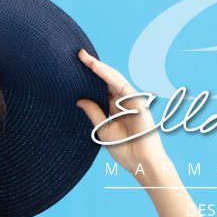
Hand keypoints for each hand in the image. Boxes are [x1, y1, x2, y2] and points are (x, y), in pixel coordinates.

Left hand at [75, 47, 167, 177]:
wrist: (140, 162)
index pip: (100, 88)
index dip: (89, 77)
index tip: (75, 65)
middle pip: (106, 79)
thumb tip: (79, 99)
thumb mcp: (102, 129)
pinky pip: (120, 83)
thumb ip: (94, 112)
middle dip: (92, 66)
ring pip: (112, 77)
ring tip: (83, 57)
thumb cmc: (124, 149)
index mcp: (114, 107)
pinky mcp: (136, 100)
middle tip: (77, 53)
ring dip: (98, 67)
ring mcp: (130, 98)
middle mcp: (122, 100)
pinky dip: (107, 75)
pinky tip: (95, 67)